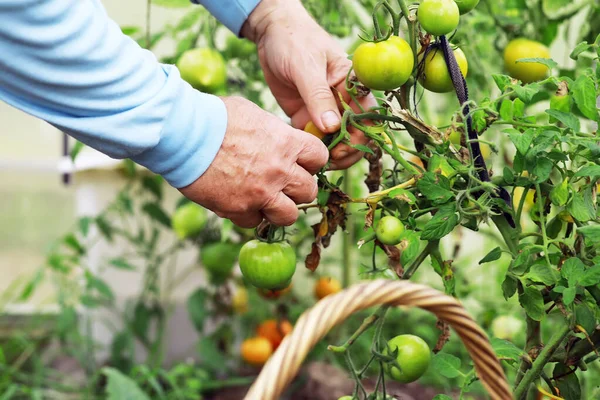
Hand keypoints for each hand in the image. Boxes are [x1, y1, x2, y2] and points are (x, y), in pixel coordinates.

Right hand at [179, 96, 328, 227]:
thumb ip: (273, 132)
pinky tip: (239, 202)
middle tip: (282, 184)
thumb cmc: (214, 117)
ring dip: (279, 209)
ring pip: (290, 215)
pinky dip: (250, 215)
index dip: (311, 162)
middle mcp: (280, 170)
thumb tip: (280, 139)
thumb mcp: (253, 115)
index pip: (320, 158)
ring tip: (265, 199)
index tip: (300, 163)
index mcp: (287, 143)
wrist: (183, 135)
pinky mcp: (240, 209)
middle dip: (297, 189)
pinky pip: (256, 222)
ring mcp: (262, 193)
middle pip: (309, 191)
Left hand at [241, 0, 376, 169]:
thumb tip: (332, 127)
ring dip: (328, 153)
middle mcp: (341, 99)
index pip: (367, 114)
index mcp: (352, 84)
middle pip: (354, 132)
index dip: (361, 135)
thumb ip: (318, 96)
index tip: (344, 147)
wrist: (270, 33)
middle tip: (329, 160)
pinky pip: (312, 138)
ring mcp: (323, 109)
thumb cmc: (294, 41)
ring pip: (334, 139)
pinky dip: (310, 149)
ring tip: (315, 161)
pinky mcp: (305, 116)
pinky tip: (303, 156)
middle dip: (346, 150)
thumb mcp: (306, 66)